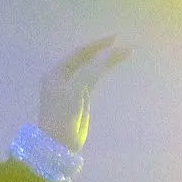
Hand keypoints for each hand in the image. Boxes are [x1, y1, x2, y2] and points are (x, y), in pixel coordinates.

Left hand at [36, 37, 129, 151]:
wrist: (58, 143)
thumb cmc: (62, 115)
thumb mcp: (76, 90)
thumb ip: (92, 71)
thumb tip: (110, 53)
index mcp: (56, 73)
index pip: (78, 53)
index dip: (96, 45)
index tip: (115, 38)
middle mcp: (62, 77)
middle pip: (85, 59)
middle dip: (102, 51)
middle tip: (122, 45)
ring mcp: (71, 88)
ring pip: (90, 69)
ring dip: (105, 61)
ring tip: (124, 53)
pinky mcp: (80, 99)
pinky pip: (92, 80)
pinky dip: (102, 72)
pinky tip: (112, 67)